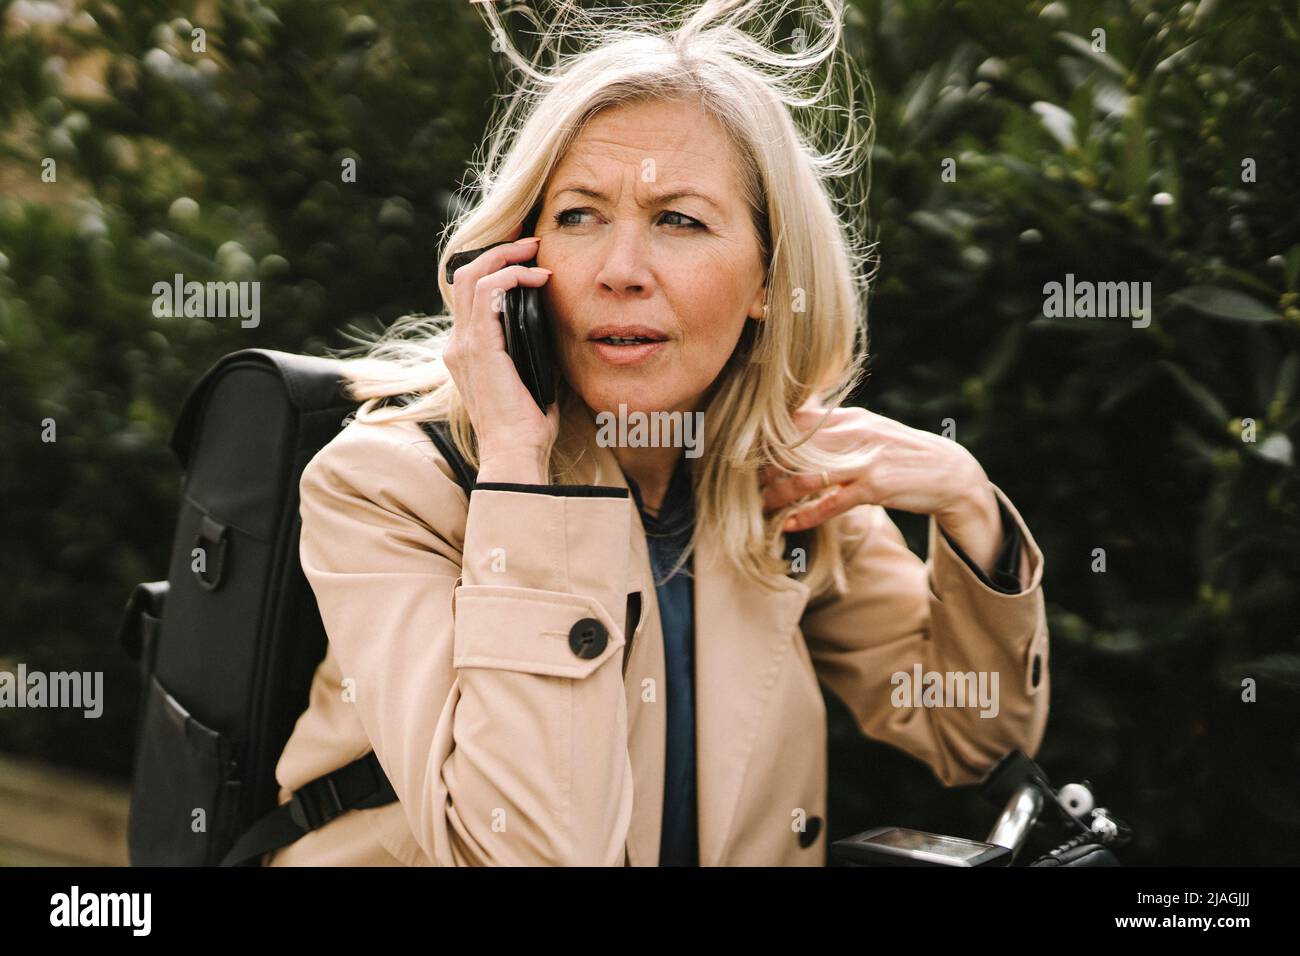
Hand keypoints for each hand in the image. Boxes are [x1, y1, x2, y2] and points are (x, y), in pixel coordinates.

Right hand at [443, 225, 560, 471]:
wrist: (515, 454)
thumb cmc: (527, 426)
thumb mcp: (533, 378)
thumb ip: (535, 350)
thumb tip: (557, 326)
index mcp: (468, 351)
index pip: (471, 294)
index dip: (495, 266)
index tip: (526, 254)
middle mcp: (458, 344)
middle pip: (466, 275)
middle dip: (499, 250)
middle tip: (531, 240)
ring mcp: (464, 345)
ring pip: (473, 276)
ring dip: (506, 256)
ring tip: (536, 251)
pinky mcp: (479, 347)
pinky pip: (488, 293)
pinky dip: (512, 276)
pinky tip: (539, 278)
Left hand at [759, 404, 1003, 570]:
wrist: (950, 472)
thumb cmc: (902, 454)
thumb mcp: (868, 431)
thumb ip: (834, 428)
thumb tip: (797, 422)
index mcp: (848, 418)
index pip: (795, 423)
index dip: (765, 439)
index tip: (740, 454)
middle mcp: (852, 434)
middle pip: (793, 448)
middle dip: (762, 468)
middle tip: (738, 485)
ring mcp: (864, 460)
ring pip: (807, 475)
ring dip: (777, 494)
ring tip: (757, 508)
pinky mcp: (875, 486)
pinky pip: (833, 502)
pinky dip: (808, 514)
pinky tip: (790, 524)